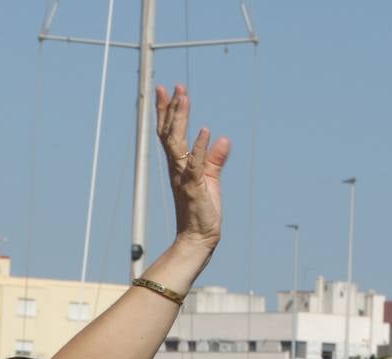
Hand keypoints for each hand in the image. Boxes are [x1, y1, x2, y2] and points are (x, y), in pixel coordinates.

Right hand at [156, 84, 229, 251]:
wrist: (199, 237)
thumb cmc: (203, 211)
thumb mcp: (211, 179)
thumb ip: (214, 159)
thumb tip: (223, 139)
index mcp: (179, 165)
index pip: (170, 134)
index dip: (168, 112)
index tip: (168, 90)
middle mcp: (177, 168)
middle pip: (169, 133)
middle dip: (170, 109)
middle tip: (172, 86)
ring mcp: (183, 177)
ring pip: (176, 143)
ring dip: (180, 120)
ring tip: (183, 97)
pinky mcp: (194, 187)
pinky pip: (195, 164)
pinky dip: (199, 147)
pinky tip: (204, 130)